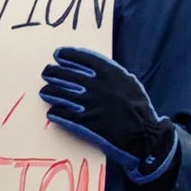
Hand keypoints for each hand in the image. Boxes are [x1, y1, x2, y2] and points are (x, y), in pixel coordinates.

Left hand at [41, 46, 177, 184]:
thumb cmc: (139, 108)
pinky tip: (52, 111)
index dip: (66, 55)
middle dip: (52, 72)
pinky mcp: (84, 122)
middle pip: (64, 74)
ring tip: (45, 91)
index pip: (80, 58)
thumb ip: (110, 73)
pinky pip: (61, 114)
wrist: (145, 135)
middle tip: (47, 72)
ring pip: (58, 93)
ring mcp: (88, 104)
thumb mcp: (129, 83)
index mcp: (108, 73)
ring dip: (49, 91)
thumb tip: (92, 67)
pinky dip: (54, 112)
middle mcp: (95, 85)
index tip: (57, 55)